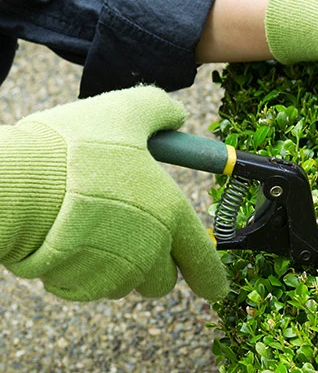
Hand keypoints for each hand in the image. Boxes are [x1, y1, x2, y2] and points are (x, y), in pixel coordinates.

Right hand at [0, 87, 227, 300]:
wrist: (17, 184)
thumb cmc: (75, 148)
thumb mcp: (126, 111)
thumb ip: (158, 111)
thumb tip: (175, 116)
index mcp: (171, 216)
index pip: (204, 261)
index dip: (211, 277)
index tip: (215, 289)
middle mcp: (149, 251)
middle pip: (162, 280)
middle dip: (152, 266)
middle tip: (129, 236)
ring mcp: (113, 273)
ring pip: (124, 284)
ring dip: (114, 266)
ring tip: (88, 229)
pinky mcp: (78, 285)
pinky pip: (86, 286)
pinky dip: (79, 271)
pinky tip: (63, 241)